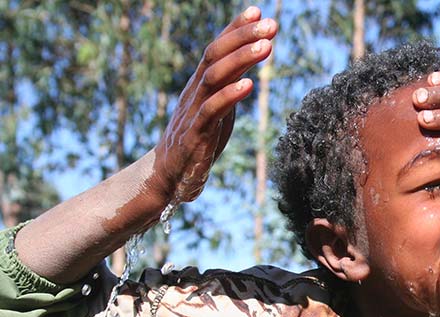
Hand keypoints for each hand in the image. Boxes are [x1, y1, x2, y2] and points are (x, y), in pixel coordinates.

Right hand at [151, 6, 276, 202]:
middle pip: (215, 55)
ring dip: (240, 59)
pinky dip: (230, 96)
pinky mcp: (195, 135)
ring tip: (266, 46)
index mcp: (201, 84)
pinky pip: (211, 111)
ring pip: (214, 77)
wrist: (169, 176)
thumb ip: (231, 85)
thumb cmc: (198, 139)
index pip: (218, 48)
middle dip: (242, 37)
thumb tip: (251, 63)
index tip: (258, 11)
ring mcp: (193, 112)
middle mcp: (195, 92)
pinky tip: (249, 85)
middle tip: (270, 23)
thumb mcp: (219, 108)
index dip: (236, 29)